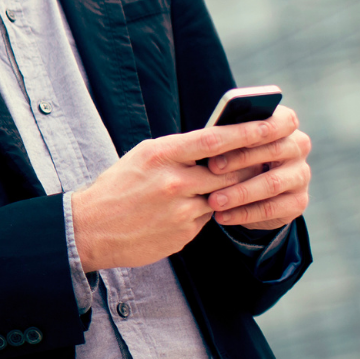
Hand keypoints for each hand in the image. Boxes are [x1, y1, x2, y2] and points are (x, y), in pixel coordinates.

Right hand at [71, 110, 303, 271]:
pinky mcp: (183, 234)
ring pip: (222, 198)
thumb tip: (216, 142)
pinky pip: (207, 219)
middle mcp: (173, 181)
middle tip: (262, 160)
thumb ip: (178, 151)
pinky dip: (204, 213)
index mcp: (161, 154)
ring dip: (226, 193)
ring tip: (219, 187)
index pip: (214, 139)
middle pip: (229, 172)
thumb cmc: (116, 188)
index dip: (247, 132)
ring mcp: (180, 210)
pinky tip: (183, 212)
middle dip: (247, 168)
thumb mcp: (142, 158)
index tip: (270, 124)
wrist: (89, 228)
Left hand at [205, 105, 310, 231]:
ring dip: (239, 193)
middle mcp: (298, 147)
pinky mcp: (298, 202)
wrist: (250, 190)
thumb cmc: (235, 154)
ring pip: (272, 183)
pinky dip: (243, 214)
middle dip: (240, 159)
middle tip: (212, 168)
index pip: (282, 120)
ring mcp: (301, 175)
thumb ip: (229, 132)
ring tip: (213, 200)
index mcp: (285, 124)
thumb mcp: (232, 141)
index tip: (227, 135)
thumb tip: (210, 131)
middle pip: (274, 150)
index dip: (257, 128)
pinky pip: (271, 209)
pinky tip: (222, 216)